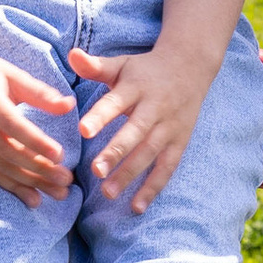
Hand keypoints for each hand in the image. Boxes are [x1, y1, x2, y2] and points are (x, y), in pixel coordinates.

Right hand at [0, 38, 73, 204]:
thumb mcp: (14, 75)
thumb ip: (40, 93)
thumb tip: (70, 106)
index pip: (12, 125)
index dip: (35, 142)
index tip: (60, 155)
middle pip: (7, 150)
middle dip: (38, 169)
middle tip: (66, 180)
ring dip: (29, 183)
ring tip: (58, 192)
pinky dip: (11, 186)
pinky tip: (33, 197)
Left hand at [74, 42, 213, 212]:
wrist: (191, 66)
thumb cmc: (145, 69)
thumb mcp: (122, 64)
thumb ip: (95, 66)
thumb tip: (71, 54)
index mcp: (136, 87)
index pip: (116, 102)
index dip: (100, 116)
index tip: (83, 130)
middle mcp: (155, 108)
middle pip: (135, 132)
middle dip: (116, 152)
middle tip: (96, 171)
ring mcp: (169, 127)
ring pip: (150, 153)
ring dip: (130, 174)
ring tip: (108, 193)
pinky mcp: (179, 142)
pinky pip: (167, 167)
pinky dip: (153, 188)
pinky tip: (136, 207)